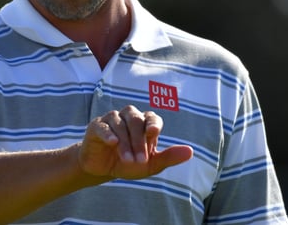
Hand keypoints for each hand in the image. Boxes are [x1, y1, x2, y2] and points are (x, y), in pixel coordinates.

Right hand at [78, 105, 192, 179]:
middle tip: (140, 160)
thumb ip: (169, 157)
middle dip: (139, 140)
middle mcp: (128, 118)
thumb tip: (190, 151)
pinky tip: (113, 143)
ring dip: (125, 141)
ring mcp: (111, 120)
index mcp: (144, 124)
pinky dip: (108, 132)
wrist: (103, 169)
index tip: (154, 133)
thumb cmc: (129, 163)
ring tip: (127, 159)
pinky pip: (102, 125)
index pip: (151, 117)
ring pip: (119, 122)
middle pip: (136, 119)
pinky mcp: (96, 126)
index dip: (153, 123)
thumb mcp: (151, 164)